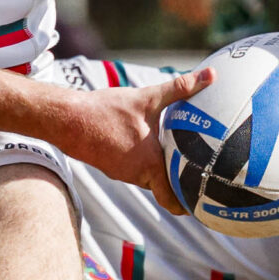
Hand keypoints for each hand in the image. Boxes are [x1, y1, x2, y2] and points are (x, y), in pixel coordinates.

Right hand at [62, 67, 215, 214]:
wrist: (68, 120)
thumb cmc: (107, 111)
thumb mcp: (147, 98)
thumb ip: (180, 88)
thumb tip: (211, 75)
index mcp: (150, 163)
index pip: (171, 199)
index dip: (186, 204)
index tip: (199, 202)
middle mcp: (136, 174)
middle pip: (162, 185)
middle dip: (176, 180)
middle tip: (196, 172)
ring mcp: (121, 172)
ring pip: (147, 175)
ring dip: (158, 167)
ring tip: (174, 154)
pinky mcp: (109, 165)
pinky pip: (132, 167)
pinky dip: (141, 160)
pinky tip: (144, 143)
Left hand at [159, 0, 247, 27]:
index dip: (172, 6)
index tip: (181, 14)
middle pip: (176, 1)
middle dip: (185, 14)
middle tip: (195, 21)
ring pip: (187, 3)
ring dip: (194, 15)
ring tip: (201, 20)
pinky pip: (198, 2)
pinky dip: (201, 12)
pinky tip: (207, 16)